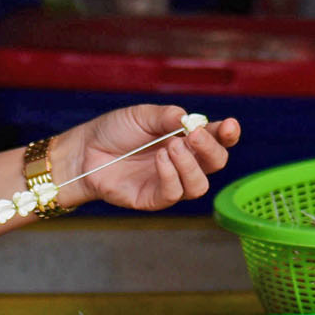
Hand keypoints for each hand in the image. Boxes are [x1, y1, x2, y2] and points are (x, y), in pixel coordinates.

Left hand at [55, 106, 241, 213]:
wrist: (85, 151)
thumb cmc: (113, 131)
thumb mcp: (142, 115)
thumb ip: (166, 117)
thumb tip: (190, 119)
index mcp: (186, 139)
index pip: (217, 139)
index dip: (228, 134)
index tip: (229, 125)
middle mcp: (183, 162)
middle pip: (216, 163)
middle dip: (211, 149)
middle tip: (195, 134)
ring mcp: (170, 182)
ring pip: (199, 184)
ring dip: (190, 165)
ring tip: (171, 147)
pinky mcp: (153, 198)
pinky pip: (173, 194)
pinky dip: (171, 176)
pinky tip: (160, 159)